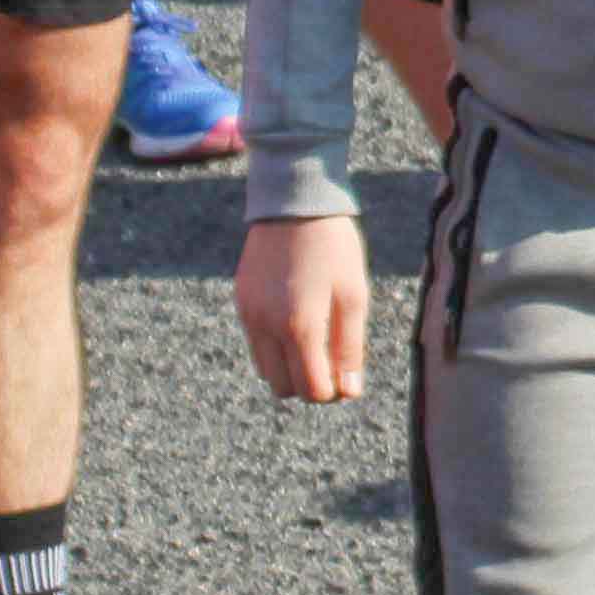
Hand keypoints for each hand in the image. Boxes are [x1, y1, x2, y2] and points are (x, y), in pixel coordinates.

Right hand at [236, 213, 370, 399]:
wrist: (295, 202)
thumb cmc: (334, 248)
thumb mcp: (354, 294)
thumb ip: (350, 347)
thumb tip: (349, 391)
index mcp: (299, 327)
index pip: (312, 389)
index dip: (333, 391)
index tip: (346, 375)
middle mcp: (267, 327)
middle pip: (285, 388)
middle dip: (310, 384)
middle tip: (333, 360)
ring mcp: (249, 314)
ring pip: (266, 369)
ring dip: (290, 367)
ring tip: (317, 340)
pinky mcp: (241, 301)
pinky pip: (256, 343)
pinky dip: (275, 346)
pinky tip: (297, 320)